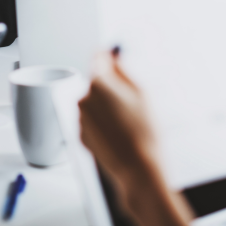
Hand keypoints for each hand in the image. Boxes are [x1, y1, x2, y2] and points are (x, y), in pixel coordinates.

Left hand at [78, 51, 162, 209]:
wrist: (138, 169)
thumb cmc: (144, 133)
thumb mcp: (142, 92)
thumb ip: (124, 70)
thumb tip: (113, 57)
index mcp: (99, 83)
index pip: (97, 56)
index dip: (109, 57)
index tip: (116, 60)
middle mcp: (84, 98)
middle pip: (96, 81)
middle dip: (111, 86)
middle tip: (131, 101)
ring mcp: (80, 118)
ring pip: (94, 101)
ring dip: (106, 105)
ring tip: (126, 122)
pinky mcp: (80, 135)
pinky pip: (92, 120)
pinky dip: (102, 122)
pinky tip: (118, 133)